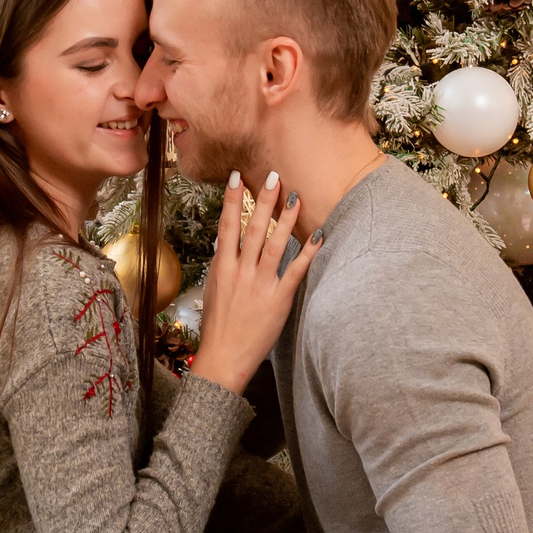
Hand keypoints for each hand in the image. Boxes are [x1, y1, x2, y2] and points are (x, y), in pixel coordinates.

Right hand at [187, 170, 317, 393]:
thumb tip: (226, 241)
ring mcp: (260, 284)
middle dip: (264, 200)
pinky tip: (318, 236)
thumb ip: (223, 264)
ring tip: (296, 197)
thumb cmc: (219, 325)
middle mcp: (241, 271)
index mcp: (223, 267)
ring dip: (286, 219)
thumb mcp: (214, 289)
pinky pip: (295, 271)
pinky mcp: (279, 299)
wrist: (224, 357)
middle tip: (274, 176)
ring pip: (275, 244)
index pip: (227, 226)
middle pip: (254, 228)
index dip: (231, 200)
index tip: (236, 177)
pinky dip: (308, 253)